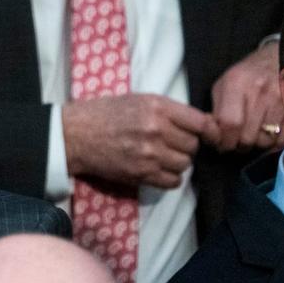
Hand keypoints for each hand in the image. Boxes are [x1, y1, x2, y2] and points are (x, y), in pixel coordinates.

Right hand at [63, 93, 218, 188]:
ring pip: (184, 164)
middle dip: (186, 146)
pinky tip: (159, 170)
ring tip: (163, 156)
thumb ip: (169, 110)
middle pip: (193, 146)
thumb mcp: (139, 100)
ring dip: (177, 162)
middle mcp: (156, 130)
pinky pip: (172, 182)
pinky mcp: (140, 173)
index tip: (208, 135)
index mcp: (157, 107)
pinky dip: (170, 178)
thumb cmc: (105, 113)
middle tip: (172, 144)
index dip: (208, 130)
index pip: (200, 122)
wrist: (75, 134)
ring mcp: (149, 154)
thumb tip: (202, 123)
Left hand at [210, 41, 283, 152]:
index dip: (223, 140)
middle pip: (247, 137)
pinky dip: (273, 144)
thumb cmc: (246, 75)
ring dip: (256, 145)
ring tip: (252, 136)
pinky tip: (268, 135)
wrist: (278, 58)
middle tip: (236, 142)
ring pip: (265, 141)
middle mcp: (261, 91)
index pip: (229, 123)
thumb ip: (215, 110)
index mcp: (237, 83)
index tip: (220, 145)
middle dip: (238, 146)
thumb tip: (213, 137)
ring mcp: (282, 100)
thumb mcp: (223, 85)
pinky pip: (283, 140)